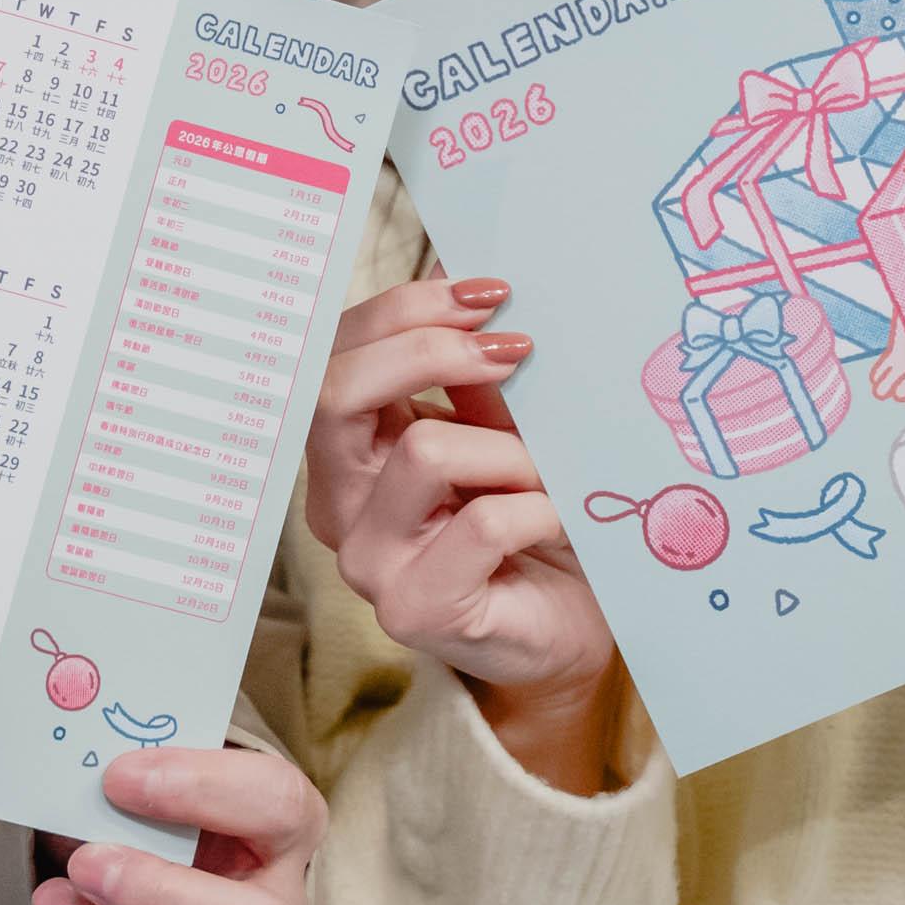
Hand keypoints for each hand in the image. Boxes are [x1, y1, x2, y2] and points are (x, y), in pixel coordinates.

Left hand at [15, 741, 323, 904]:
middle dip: (160, 899)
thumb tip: (61, 773)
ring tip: (48, 903)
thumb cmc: (151, 820)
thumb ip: (127, 773)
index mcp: (282, 832)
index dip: (204, 788)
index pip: (278, 805)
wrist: (146, 883)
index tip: (118, 777)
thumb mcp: (155, 783)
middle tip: (85, 864)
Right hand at [303, 273, 621, 784]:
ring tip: (546, 471)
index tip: (489, 292)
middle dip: (430, 351)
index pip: (336, 354)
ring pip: (422, 453)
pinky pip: (482, 522)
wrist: (568, 624)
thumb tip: (474, 280)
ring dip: (507, 448)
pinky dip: (539, 505)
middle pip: (338, 391)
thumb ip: (472, 370)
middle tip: (513, 348)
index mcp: (349, 449)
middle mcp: (339, 503)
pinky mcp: (414, 610)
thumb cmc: (530, 522)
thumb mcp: (498, 428)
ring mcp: (368, 562)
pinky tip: (561, 518)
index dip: (404, 308)